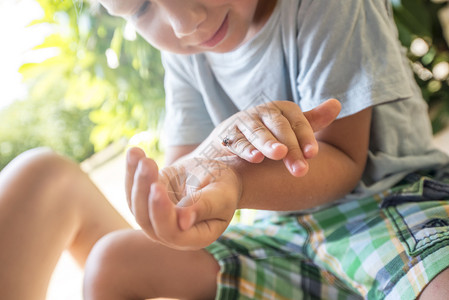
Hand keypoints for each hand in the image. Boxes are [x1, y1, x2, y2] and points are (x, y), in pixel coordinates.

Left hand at [125, 147, 239, 249]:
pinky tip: (134, 152)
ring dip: (135, 178)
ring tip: (137, 154)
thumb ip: (204, 208)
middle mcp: (172, 233)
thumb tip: (183, 223)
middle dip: (144, 190)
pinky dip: (131, 170)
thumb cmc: (225, 187)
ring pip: (136, 204)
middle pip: (147, 220)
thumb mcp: (221, 196)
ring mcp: (156, 218)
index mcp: (195, 237)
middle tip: (148, 164)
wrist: (217, 176)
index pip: (171, 232)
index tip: (157, 187)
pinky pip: (133, 189)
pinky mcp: (147, 201)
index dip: (161, 213)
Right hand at [214, 99, 340, 176]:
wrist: (230, 136)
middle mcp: (263, 112)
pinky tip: (255, 158)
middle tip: (300, 169)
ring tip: (279, 154)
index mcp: (282, 109)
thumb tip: (337, 104)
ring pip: (258, 132)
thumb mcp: (290, 126)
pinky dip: (245, 149)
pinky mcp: (227, 133)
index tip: (312, 154)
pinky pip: (237, 141)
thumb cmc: (267, 133)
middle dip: (291, 148)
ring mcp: (244, 121)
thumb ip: (313, 119)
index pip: (298, 122)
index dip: (306, 137)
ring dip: (268, 143)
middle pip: (280, 128)